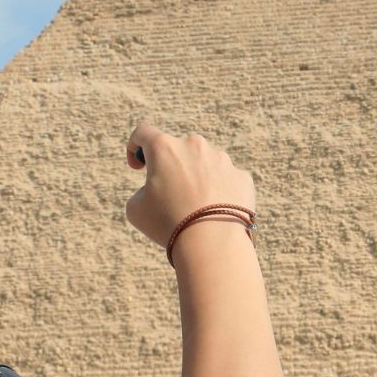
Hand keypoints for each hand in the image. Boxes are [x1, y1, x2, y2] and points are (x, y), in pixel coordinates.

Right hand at [125, 124, 255, 247]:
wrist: (212, 244)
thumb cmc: (168, 224)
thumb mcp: (136, 209)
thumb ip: (142, 191)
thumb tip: (156, 191)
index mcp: (164, 147)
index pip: (143, 133)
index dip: (135, 147)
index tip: (138, 167)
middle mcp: (195, 145)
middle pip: (178, 149)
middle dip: (171, 167)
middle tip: (169, 195)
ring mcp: (222, 159)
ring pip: (204, 164)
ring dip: (196, 178)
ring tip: (194, 209)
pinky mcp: (242, 176)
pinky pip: (225, 180)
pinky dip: (219, 192)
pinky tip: (214, 213)